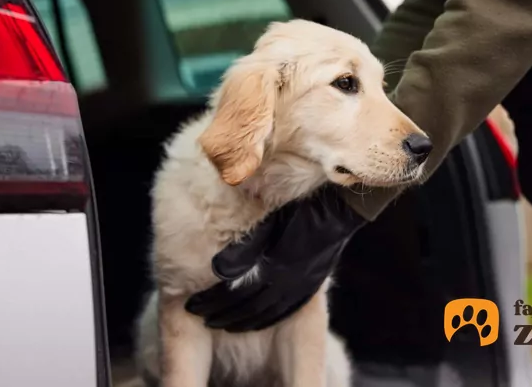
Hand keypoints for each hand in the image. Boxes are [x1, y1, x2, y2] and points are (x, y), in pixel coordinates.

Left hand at [184, 184, 366, 332]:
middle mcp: (288, 283)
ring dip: (242, 320)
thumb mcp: (268, 225)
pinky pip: (286, 309)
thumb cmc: (300, 209)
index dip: (211, 301)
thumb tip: (215, 269)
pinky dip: (266, 318)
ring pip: (267, 313)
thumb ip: (244, 249)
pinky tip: (257, 318)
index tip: (191, 304)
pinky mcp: (312, 284)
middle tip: (201, 317)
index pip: (234, 294)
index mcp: (274, 268)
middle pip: (248, 308)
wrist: (340, 210)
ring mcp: (302, 286)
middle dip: (222, 314)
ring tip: (223, 322)